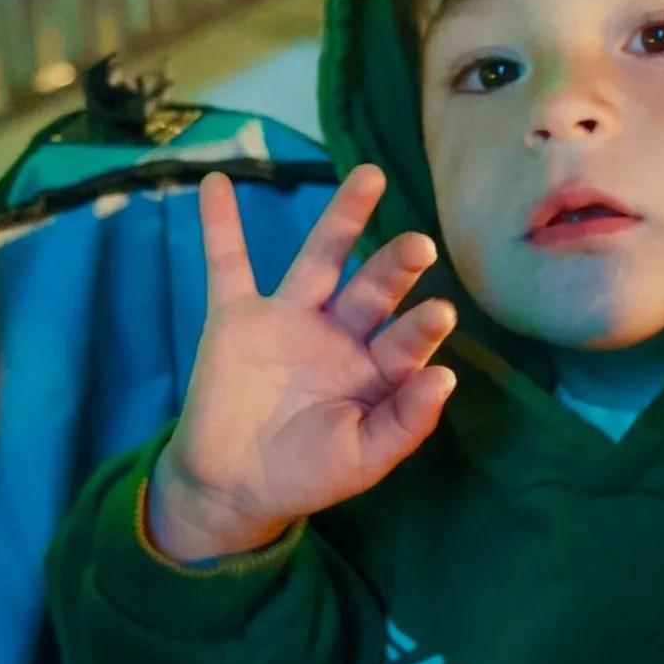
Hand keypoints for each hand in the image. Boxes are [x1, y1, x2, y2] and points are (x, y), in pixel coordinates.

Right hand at [148, 166, 456, 562]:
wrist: (232, 487)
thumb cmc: (306, 474)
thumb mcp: (362, 460)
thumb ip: (405, 423)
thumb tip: (446, 377)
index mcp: (376, 369)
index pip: (405, 343)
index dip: (422, 329)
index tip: (443, 313)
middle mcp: (339, 334)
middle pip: (373, 290)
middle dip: (395, 266)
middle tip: (420, 244)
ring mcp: (289, 319)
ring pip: (320, 259)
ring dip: (343, 217)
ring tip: (370, 176)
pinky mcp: (236, 318)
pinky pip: (227, 264)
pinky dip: (220, 225)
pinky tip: (216, 182)